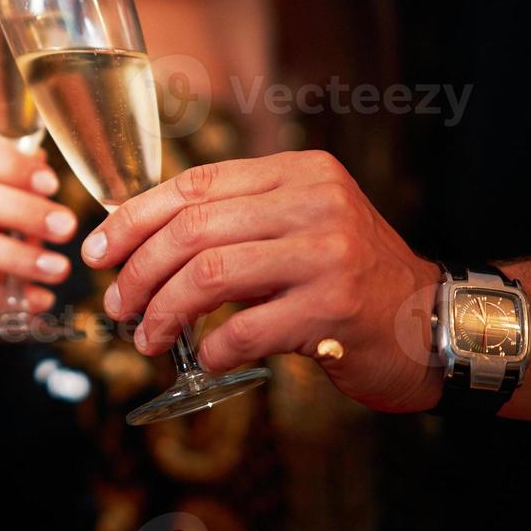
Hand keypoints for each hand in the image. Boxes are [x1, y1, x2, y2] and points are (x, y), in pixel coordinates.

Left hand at [86, 151, 443, 412]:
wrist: (432, 323)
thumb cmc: (349, 279)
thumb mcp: (299, 227)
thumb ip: (235, 222)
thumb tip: (135, 240)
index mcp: (298, 172)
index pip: (194, 184)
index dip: (134, 218)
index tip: (98, 251)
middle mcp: (315, 202)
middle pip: (193, 228)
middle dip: (138, 270)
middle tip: (116, 305)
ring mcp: (328, 253)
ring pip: (209, 274)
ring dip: (164, 312)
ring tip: (147, 338)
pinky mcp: (334, 309)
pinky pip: (244, 329)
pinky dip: (211, 349)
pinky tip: (205, 358)